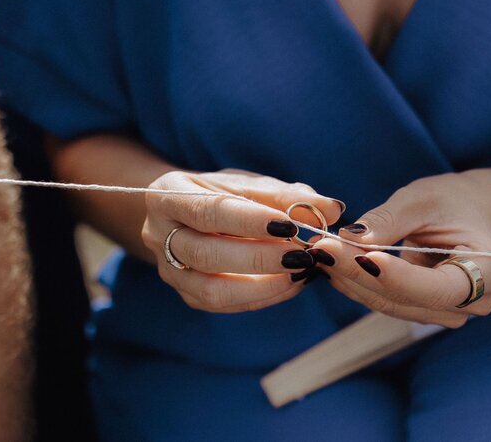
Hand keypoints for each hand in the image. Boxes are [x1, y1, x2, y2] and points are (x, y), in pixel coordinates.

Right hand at [142, 169, 343, 312]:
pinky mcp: (187, 294)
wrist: (188, 213)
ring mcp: (169, 270)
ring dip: (261, 286)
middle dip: (258, 258)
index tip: (291, 225)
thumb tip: (331, 209)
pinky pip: (223, 305)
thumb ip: (288, 196)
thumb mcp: (250, 184)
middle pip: (205, 254)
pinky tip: (291, 285)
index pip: (209, 211)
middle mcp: (158, 233)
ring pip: (210, 290)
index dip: (250, 221)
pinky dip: (261, 297)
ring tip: (301, 273)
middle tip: (302, 255)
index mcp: (169, 194)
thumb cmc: (224, 193)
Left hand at [311, 172, 490, 327]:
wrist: (472, 214)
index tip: (359, 255)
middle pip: (405, 298)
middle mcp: (472, 303)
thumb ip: (390, 220)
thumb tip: (352, 239)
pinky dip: (358, 282)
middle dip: (359, 273)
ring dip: (351, 279)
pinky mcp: (423, 310)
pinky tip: (335, 262)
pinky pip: (384, 300)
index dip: (397, 276)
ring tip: (322, 251)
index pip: (437, 287)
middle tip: (322, 247)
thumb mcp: (425, 199)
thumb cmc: (455, 202)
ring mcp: (447, 312)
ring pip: (389, 303)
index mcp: (488, 272)